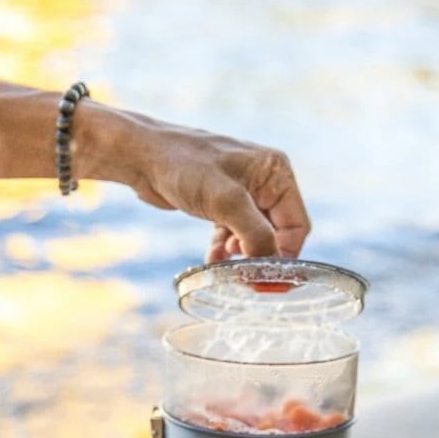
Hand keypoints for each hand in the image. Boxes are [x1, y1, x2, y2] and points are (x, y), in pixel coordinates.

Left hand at [136, 122, 310, 263]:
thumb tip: (270, 265)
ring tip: (226, 267)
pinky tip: (212, 259)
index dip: (285, 255)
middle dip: (261, 256)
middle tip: (245, 279)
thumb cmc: (183, 166)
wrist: (142, 156)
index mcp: (275, 172)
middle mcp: (264, 180)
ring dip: (241, 256)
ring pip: (253, 236)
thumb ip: (254, 233)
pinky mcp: (221, 202)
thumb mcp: (225, 200)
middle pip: (276, 233)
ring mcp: (243, 191)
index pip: (296, 224)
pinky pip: (233, 234)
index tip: (268, 280)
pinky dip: (224, 250)